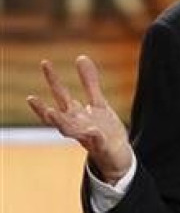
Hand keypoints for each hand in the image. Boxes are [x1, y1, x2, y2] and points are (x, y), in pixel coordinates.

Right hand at [27, 55, 132, 183]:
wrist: (117, 156)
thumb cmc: (102, 129)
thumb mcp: (98, 103)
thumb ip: (90, 83)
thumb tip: (80, 57)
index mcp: (75, 115)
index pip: (61, 97)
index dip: (54, 81)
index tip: (45, 64)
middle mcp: (76, 127)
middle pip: (59, 115)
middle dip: (44, 106)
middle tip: (30, 98)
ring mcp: (87, 138)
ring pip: (70, 131)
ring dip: (60, 123)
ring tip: (50, 113)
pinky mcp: (102, 147)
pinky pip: (97, 142)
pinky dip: (94, 136)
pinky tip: (94, 130)